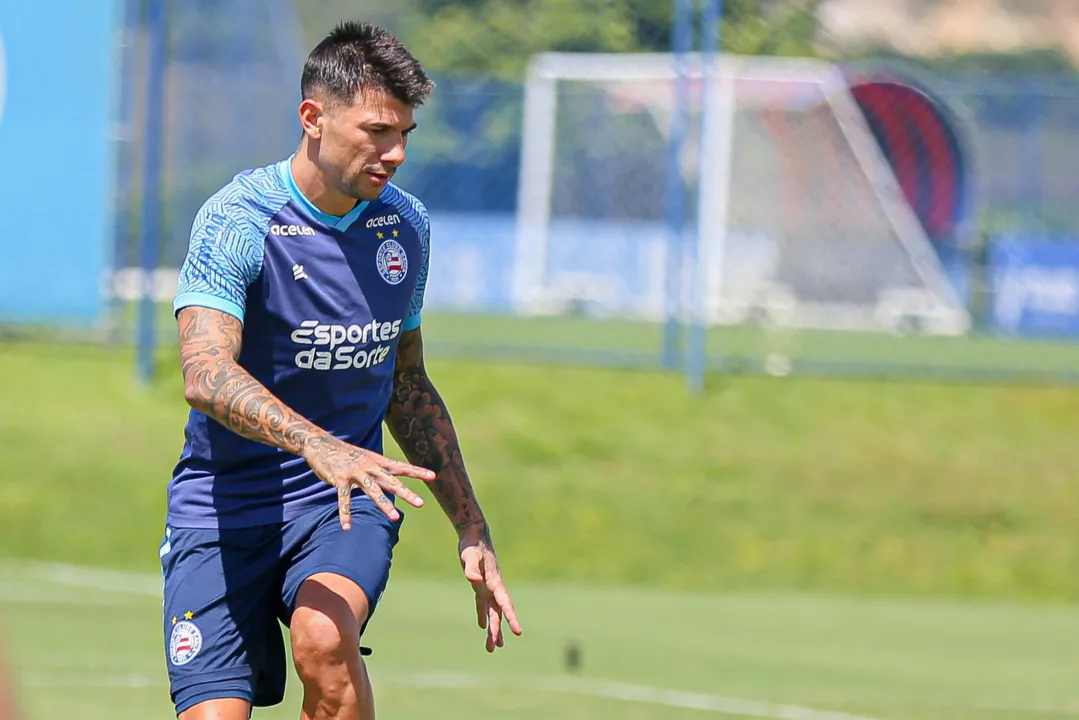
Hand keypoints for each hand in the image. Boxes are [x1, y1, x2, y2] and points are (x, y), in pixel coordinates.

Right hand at [303, 434, 435, 528]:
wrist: (320, 443)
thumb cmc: (345, 453)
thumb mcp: (366, 458)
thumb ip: (378, 469)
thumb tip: (390, 479)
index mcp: (377, 461)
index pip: (400, 467)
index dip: (417, 472)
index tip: (433, 476)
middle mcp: (369, 465)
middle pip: (391, 481)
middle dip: (406, 492)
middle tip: (420, 503)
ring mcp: (355, 472)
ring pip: (372, 490)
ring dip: (384, 504)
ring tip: (395, 517)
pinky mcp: (340, 479)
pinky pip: (344, 499)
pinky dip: (345, 513)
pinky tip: (347, 527)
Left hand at [459, 525, 521, 651]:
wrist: (474, 533)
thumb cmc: (472, 544)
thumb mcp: (469, 556)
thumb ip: (471, 568)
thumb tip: (473, 579)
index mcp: (494, 582)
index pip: (504, 604)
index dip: (511, 618)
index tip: (518, 632)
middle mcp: (493, 587)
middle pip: (497, 613)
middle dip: (496, 631)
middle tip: (493, 649)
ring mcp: (487, 587)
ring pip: (492, 612)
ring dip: (493, 628)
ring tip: (493, 646)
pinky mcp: (480, 585)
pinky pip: (483, 604)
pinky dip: (483, 615)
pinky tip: (482, 626)